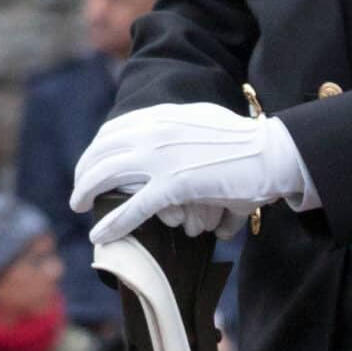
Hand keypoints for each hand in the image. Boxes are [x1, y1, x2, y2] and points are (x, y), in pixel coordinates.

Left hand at [71, 103, 317, 246]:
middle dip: (84, 172)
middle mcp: (156, 131)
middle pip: (103, 150)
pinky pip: (133, 207)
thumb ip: (179, 130)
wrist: (272, 151)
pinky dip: (112, 222)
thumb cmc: (245, 142)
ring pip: (107, 174)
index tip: (90, 165)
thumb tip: (170, 141)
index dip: (96, 150)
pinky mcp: (175, 185)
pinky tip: (99, 234)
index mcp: (163, 116)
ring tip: (79, 206)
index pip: (114, 130)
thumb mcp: (203, 123)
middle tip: (79, 191)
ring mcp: (163, 158)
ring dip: (86, 191)